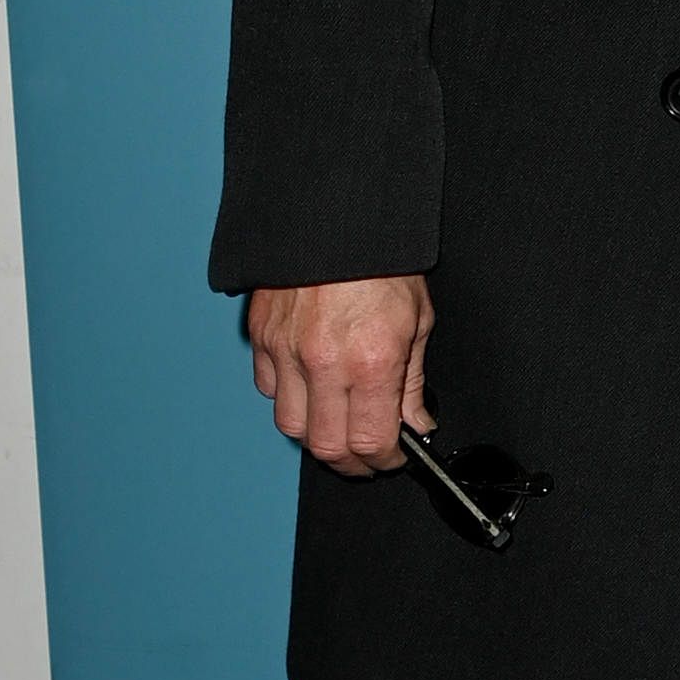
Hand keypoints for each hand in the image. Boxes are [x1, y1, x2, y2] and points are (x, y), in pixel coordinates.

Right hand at [247, 275, 434, 476]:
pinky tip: (309, 389)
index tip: (393, 458)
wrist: (337, 217)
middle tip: (365, 458)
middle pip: (325, 447)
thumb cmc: (381, 260)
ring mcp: (285, 351)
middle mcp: (323, 363)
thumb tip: (415, 421)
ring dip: (315, 435)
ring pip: (290, 425)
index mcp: (369, 362)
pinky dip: (287, 398)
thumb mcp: (418, 320)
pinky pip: (266, 388)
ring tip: (337, 428)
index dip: (384, 461)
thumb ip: (413, 380)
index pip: (371, 442)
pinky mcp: (260, 336)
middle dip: (350, 463)